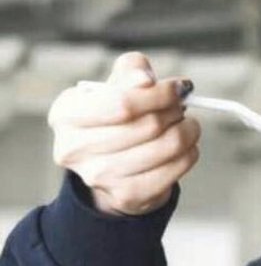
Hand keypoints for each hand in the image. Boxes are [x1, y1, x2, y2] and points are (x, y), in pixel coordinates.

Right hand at [48, 50, 200, 215]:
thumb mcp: (116, 83)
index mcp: (65, 114)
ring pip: (167, 146)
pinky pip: (175, 168)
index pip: (122, 103)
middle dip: (174, 110)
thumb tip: (146, 81)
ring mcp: (98, 177)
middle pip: (147, 125)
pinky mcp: (126, 195)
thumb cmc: (114, 114)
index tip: (179, 87)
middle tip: (183, 105)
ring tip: (186, 124)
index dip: (158, 94)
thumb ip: (131, 70)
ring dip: (187, 130)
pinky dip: (189, 153)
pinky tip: (184, 146)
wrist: (110, 163)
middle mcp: (74, 149)